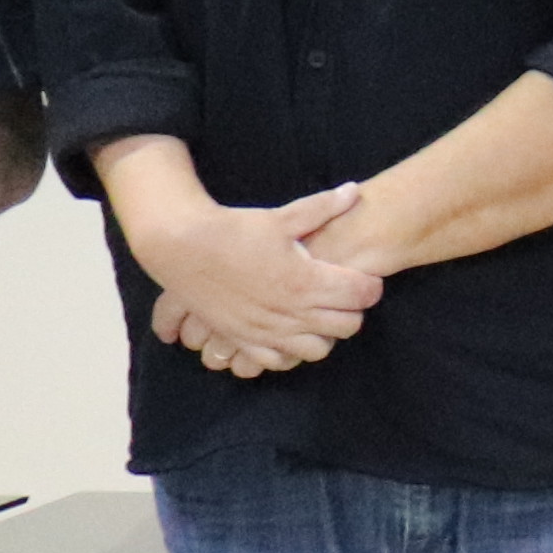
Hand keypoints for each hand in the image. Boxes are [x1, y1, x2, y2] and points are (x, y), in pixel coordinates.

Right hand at [134, 183, 376, 375]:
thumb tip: (355, 191)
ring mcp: (267, 331)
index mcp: (305, 281)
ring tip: (317, 314)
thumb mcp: (281, 217)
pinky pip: (280, 361)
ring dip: (325, 334)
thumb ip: (322, 207)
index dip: (370, 286)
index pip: (361, 295)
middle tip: (343, 295)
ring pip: (318, 350)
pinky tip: (289, 332)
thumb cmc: (233, 229)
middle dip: (352, 310)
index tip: (364, 279)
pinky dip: (290, 352)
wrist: (181, 245)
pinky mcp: (243, 340)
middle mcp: (290, 312)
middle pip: (347, 326)